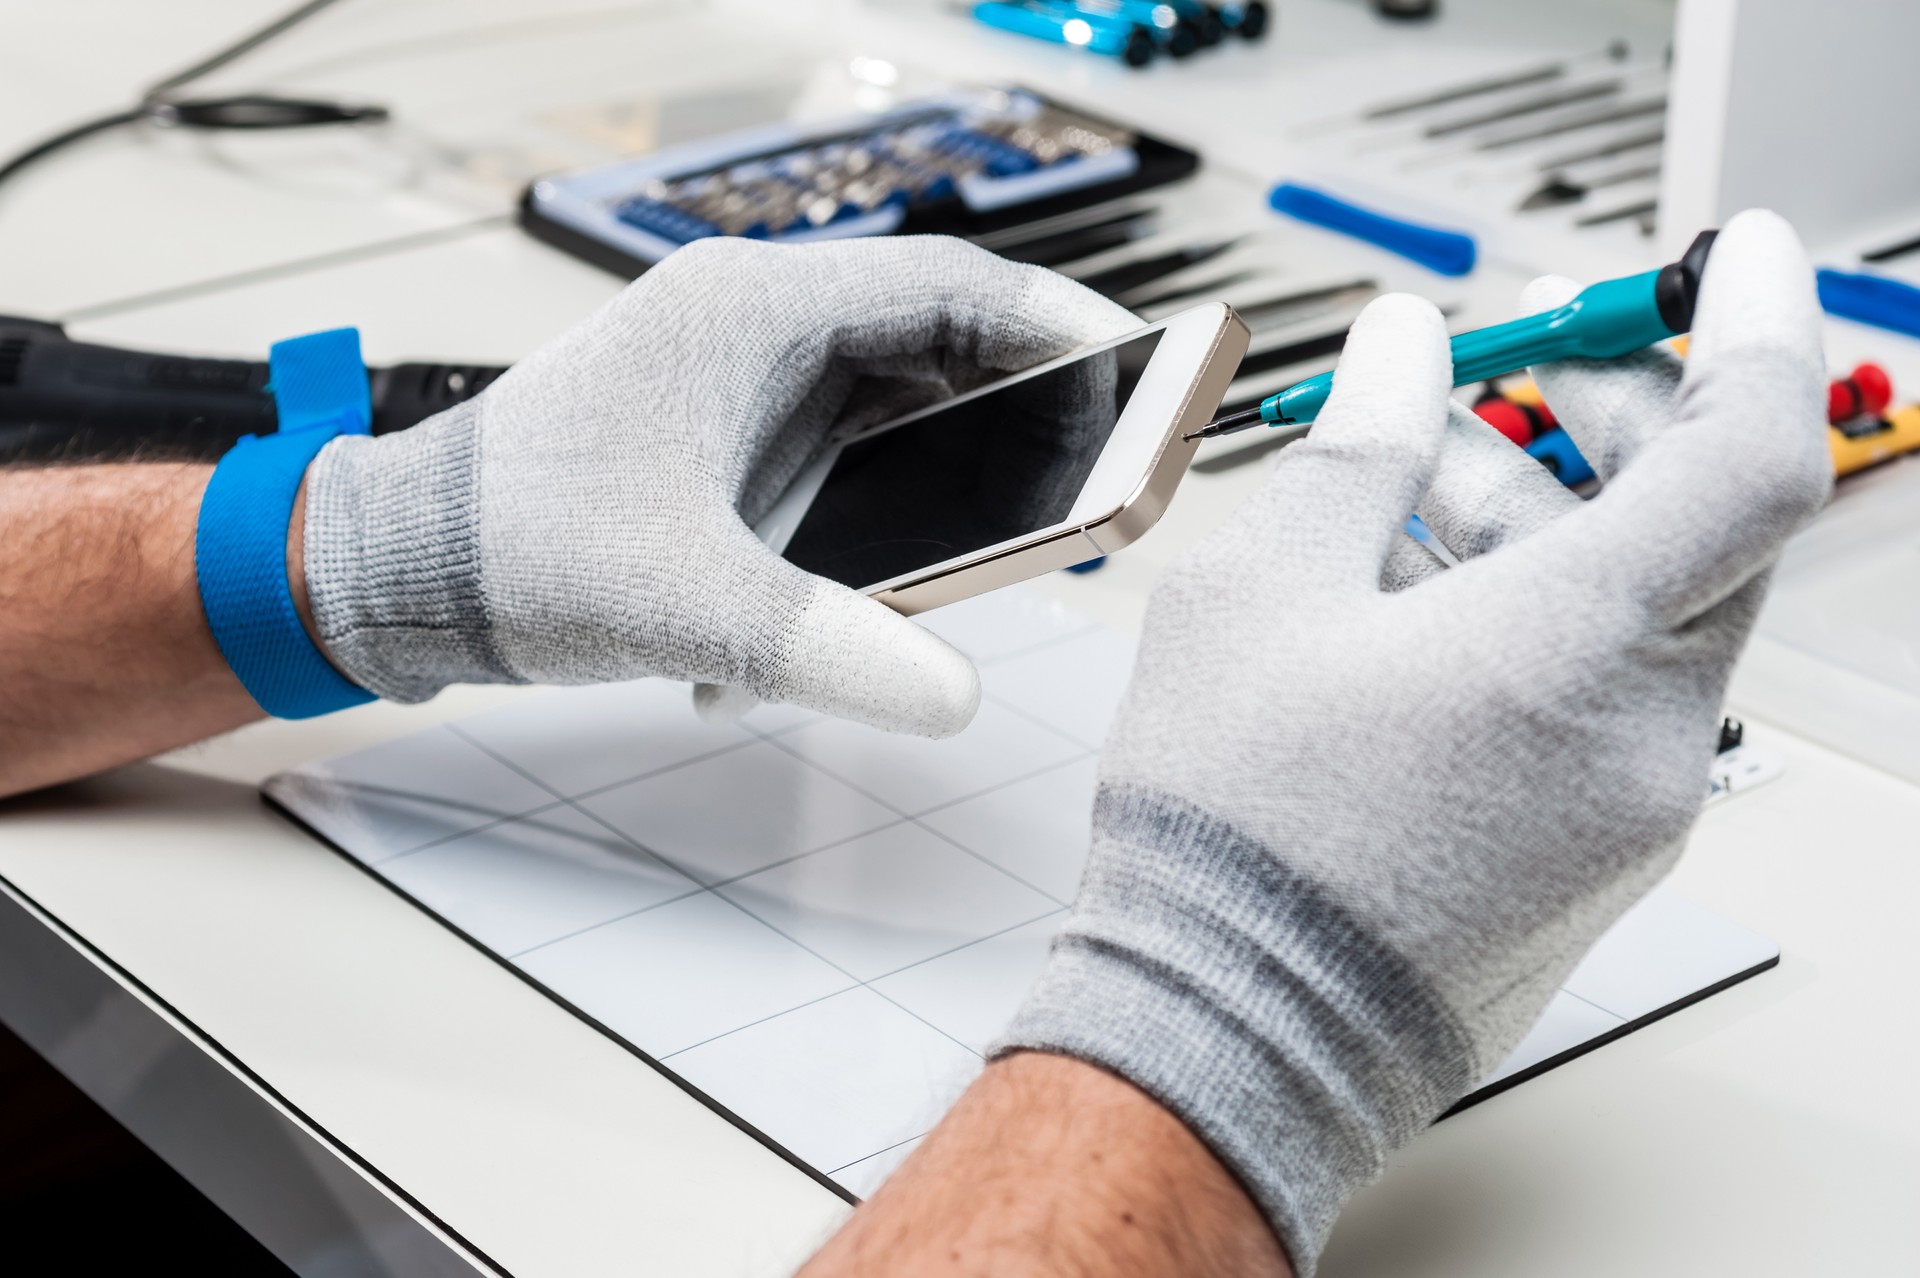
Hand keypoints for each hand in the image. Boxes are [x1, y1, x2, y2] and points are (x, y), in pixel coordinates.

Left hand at [299, 236, 1136, 734]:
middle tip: (1096, 482)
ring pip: (897, 410)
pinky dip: (875, 521)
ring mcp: (743, 386)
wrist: (397, 568)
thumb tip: (951, 695)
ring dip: (948, 476)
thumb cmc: (509, 542)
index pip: (951, 287)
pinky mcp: (728, 443)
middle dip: (1022, 416)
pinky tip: (860, 600)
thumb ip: (823, 645)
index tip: (1143, 374)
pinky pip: (843, 462)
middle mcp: (757, 331)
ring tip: (995, 549)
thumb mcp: (682, 601)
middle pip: (940, 346)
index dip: (1061, 329)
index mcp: (756, 313)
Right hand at [996, 209, 1829, 1271]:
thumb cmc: (1233, 844)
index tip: (1728, 256)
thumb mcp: (1256, 596)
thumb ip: (1353, 449)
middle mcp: (1642, 732)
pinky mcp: (1596, 846)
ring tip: (1419, 476)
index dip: (1753, 326)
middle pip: (1701, 521)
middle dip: (1618, 413)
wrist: (1231, 1032)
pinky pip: (1609, 688)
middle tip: (1524, 355)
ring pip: (1645, 606)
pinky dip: (1541, 611)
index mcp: (1574, 651)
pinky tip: (1420, 589)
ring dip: (1554, 512)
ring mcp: (1631, 802)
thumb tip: (1398, 357)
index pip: (1752, 450)